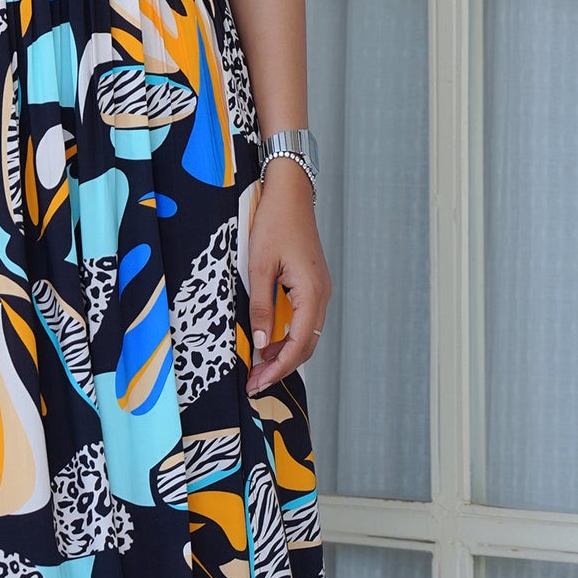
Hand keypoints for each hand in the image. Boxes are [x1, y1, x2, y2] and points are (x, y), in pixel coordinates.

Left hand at [246, 160, 329, 395]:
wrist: (290, 193)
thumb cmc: (274, 223)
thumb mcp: (259, 266)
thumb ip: (261, 306)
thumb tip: (262, 343)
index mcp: (312, 293)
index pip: (299, 344)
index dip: (278, 368)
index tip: (258, 383)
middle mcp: (322, 296)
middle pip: (306, 345)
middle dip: (281, 368)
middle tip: (255, 383)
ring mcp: (320, 290)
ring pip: (306, 334)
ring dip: (284, 354)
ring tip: (258, 368)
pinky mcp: (312, 284)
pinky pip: (304, 320)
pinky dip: (288, 336)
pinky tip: (269, 342)